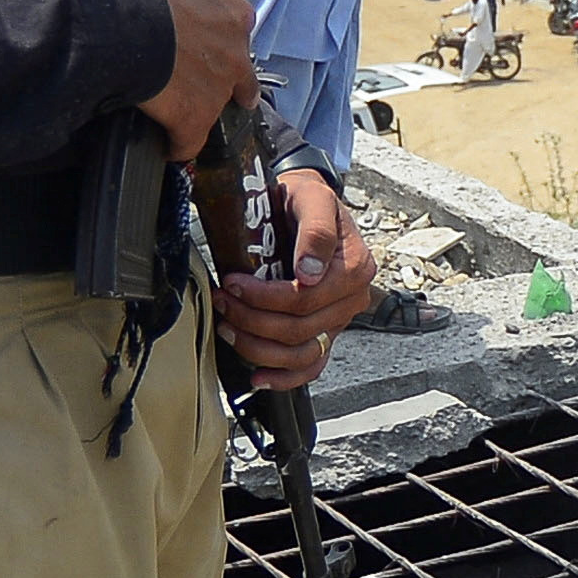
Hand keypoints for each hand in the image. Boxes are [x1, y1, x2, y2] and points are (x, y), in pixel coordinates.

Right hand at [127, 0, 262, 161]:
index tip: (194, 36)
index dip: (214, 33)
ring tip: (170, 104)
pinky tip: (165, 140)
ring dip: (197, 107)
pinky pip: (189, 141)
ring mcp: (217, 91)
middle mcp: (236, 55)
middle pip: (233, 73)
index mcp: (236, 16)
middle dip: (215, 75)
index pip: (234, 28)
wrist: (119, 23)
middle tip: (185, 74)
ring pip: (213, 105)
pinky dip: (178, 143)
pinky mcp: (194, 120)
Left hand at [214, 169, 371, 390]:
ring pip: (301, 353)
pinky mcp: (324, 332)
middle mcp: (352, 299)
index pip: (305, 298)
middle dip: (253, 319)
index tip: (233, 283)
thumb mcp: (313, 200)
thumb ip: (316, 232)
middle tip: (223, 301)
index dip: (264, 297)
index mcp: (354, 269)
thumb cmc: (306, 201)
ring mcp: (338, 319)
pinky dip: (285, 377)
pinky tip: (258, 377)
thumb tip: (310, 272)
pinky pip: (311, 365)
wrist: (305, 205)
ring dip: (259, 347)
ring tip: (229, 328)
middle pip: (299, 328)